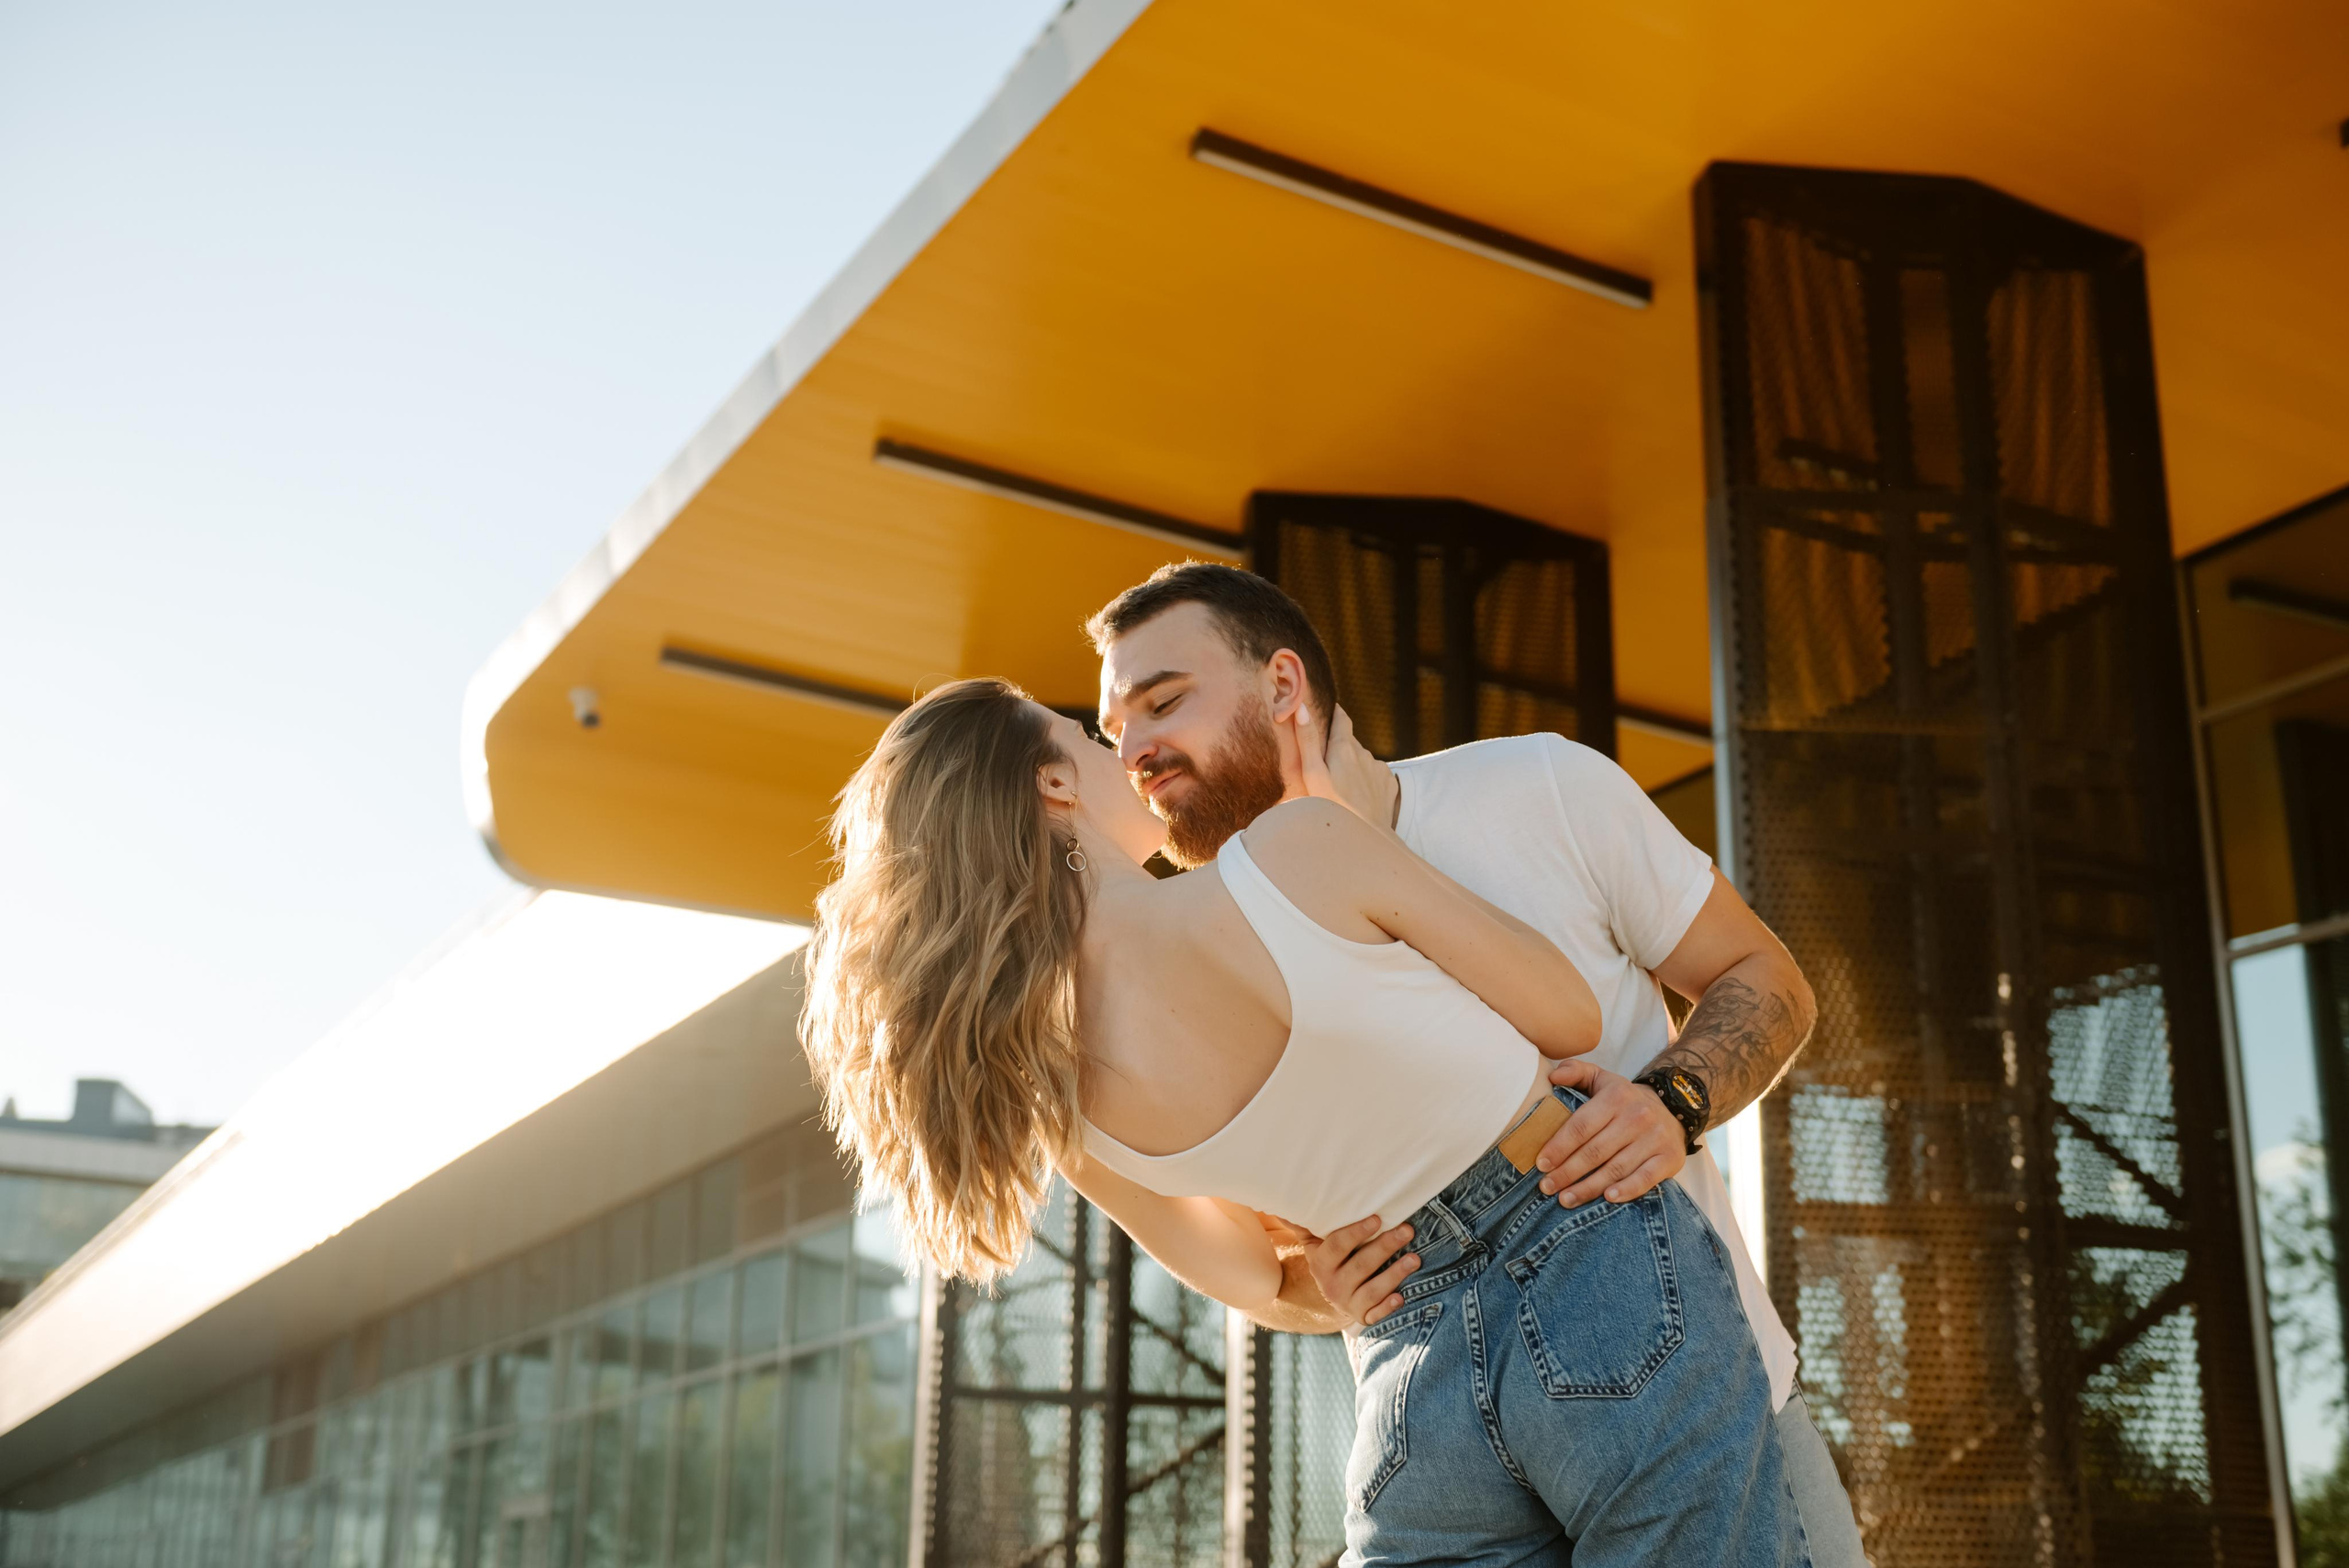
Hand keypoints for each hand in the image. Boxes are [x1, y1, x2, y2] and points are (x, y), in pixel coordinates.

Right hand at [1286, 704, 1396, 827]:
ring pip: (1362, 760)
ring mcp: (1380, 768)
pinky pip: (1375, 775)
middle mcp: (1365, 753)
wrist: (1364, 839)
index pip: (1342, 718)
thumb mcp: (1312, 775)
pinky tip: (1357, 797)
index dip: (1334, 713)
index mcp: (1344, 748)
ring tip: (1340, 788)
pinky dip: (1366, 781)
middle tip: (1326, 766)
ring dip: (1353, 767)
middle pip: (1350, 743)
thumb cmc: (1331, 808)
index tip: (1329, 711)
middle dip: (1339, 749)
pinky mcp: (1389, 783)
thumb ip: (1307, 740)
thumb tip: (1300, 708)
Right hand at [1300, 1214, 1419, 1326]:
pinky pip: (1375, 1315)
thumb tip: (1279, 1205)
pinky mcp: (1363, 1317)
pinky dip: (1387, 1308)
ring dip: (1394, 1275)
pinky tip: (1401, 1297)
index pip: (1337, 1246)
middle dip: (1385, 1246)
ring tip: (1415, 1258)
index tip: (1377, 1218)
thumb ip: (1303, 1224)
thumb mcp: (1314, 1242)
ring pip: (1372, 1290)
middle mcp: (1332, 1285)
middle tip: (1407, 1230)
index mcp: (1320, 1263)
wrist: (1334, 1293)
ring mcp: (1348, 1303)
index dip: (1357, 1232)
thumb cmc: (1330, 1257)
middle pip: (1360, 1265)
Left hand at [1535, 1060, 1686, 1206]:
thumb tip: (1552, 1078)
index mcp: (1616, 1096)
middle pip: (1595, 1151)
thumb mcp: (1601, 1079)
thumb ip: (1575, 1071)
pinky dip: (1627, 1190)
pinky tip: (1608, 1198)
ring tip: (1565, 1199)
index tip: (1541, 1164)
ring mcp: (1654, 1138)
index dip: (1559, 1147)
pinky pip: (1645, 1178)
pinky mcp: (1669, 1157)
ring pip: (1616, 1168)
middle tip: (1546, 1187)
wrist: (1672, 1108)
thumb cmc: (1624, 1099)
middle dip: (1567, 1172)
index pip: (1581, 1125)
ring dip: (1588, 1187)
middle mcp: (1637, 1116)